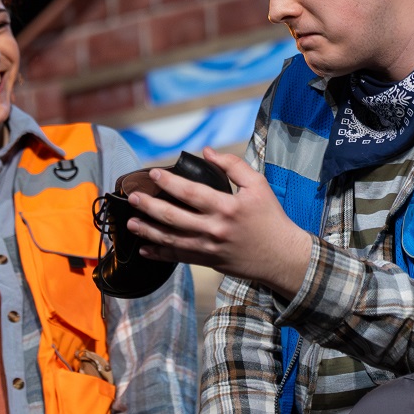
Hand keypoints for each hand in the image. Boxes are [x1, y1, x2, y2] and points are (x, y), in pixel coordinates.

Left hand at [126, 147, 313, 299]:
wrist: (282, 256)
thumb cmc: (271, 218)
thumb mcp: (258, 185)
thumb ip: (233, 166)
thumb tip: (207, 152)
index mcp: (227, 207)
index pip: (191, 192)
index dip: (169, 183)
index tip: (153, 175)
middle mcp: (215, 228)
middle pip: (174, 217)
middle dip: (150, 207)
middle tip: (134, 198)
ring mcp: (209, 248)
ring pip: (171, 240)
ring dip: (148, 231)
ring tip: (131, 223)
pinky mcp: (208, 261)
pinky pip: (178, 258)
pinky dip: (160, 254)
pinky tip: (145, 249)